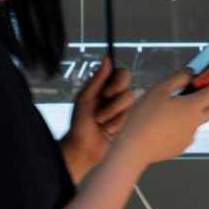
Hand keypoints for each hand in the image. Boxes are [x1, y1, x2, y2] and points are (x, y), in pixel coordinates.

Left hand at [59, 56, 135, 182]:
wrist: (84, 149)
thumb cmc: (80, 124)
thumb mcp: (85, 99)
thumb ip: (97, 79)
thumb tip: (106, 59)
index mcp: (103, 86)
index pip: (121, 73)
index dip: (118, 82)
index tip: (106, 93)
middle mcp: (114, 96)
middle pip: (128, 87)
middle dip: (114, 102)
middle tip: (101, 112)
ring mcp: (121, 109)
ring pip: (129, 103)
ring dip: (112, 115)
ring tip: (101, 123)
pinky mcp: (126, 122)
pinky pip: (129, 118)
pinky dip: (116, 125)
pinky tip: (107, 131)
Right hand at [111, 66, 208, 167]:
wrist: (134, 146)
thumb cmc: (144, 117)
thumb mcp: (159, 89)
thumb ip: (178, 78)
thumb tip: (190, 74)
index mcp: (192, 107)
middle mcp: (195, 123)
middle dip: (208, 98)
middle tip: (193, 92)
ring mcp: (189, 137)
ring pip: (197, 121)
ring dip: (190, 113)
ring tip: (167, 110)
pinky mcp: (180, 147)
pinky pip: (185, 133)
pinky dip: (179, 126)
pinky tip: (162, 124)